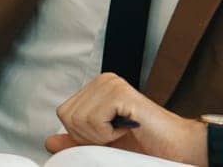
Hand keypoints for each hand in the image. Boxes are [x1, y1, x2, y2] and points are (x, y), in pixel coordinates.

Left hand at [44, 73, 206, 164]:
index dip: (82, 134)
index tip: (108, 136)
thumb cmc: (145, 145)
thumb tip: (48, 141)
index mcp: (95, 89)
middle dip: (89, 136)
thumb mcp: (103, 144)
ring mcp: (111, 83)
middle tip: (116, 135)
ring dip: (100, 135)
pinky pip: (93, 120)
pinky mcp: (119, 92)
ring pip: (78, 119)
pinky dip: (109, 133)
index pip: (64, 114)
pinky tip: (128, 127)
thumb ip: (76, 141)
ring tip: (123, 130)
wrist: (179, 148)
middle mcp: (102, 81)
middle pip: (67, 116)